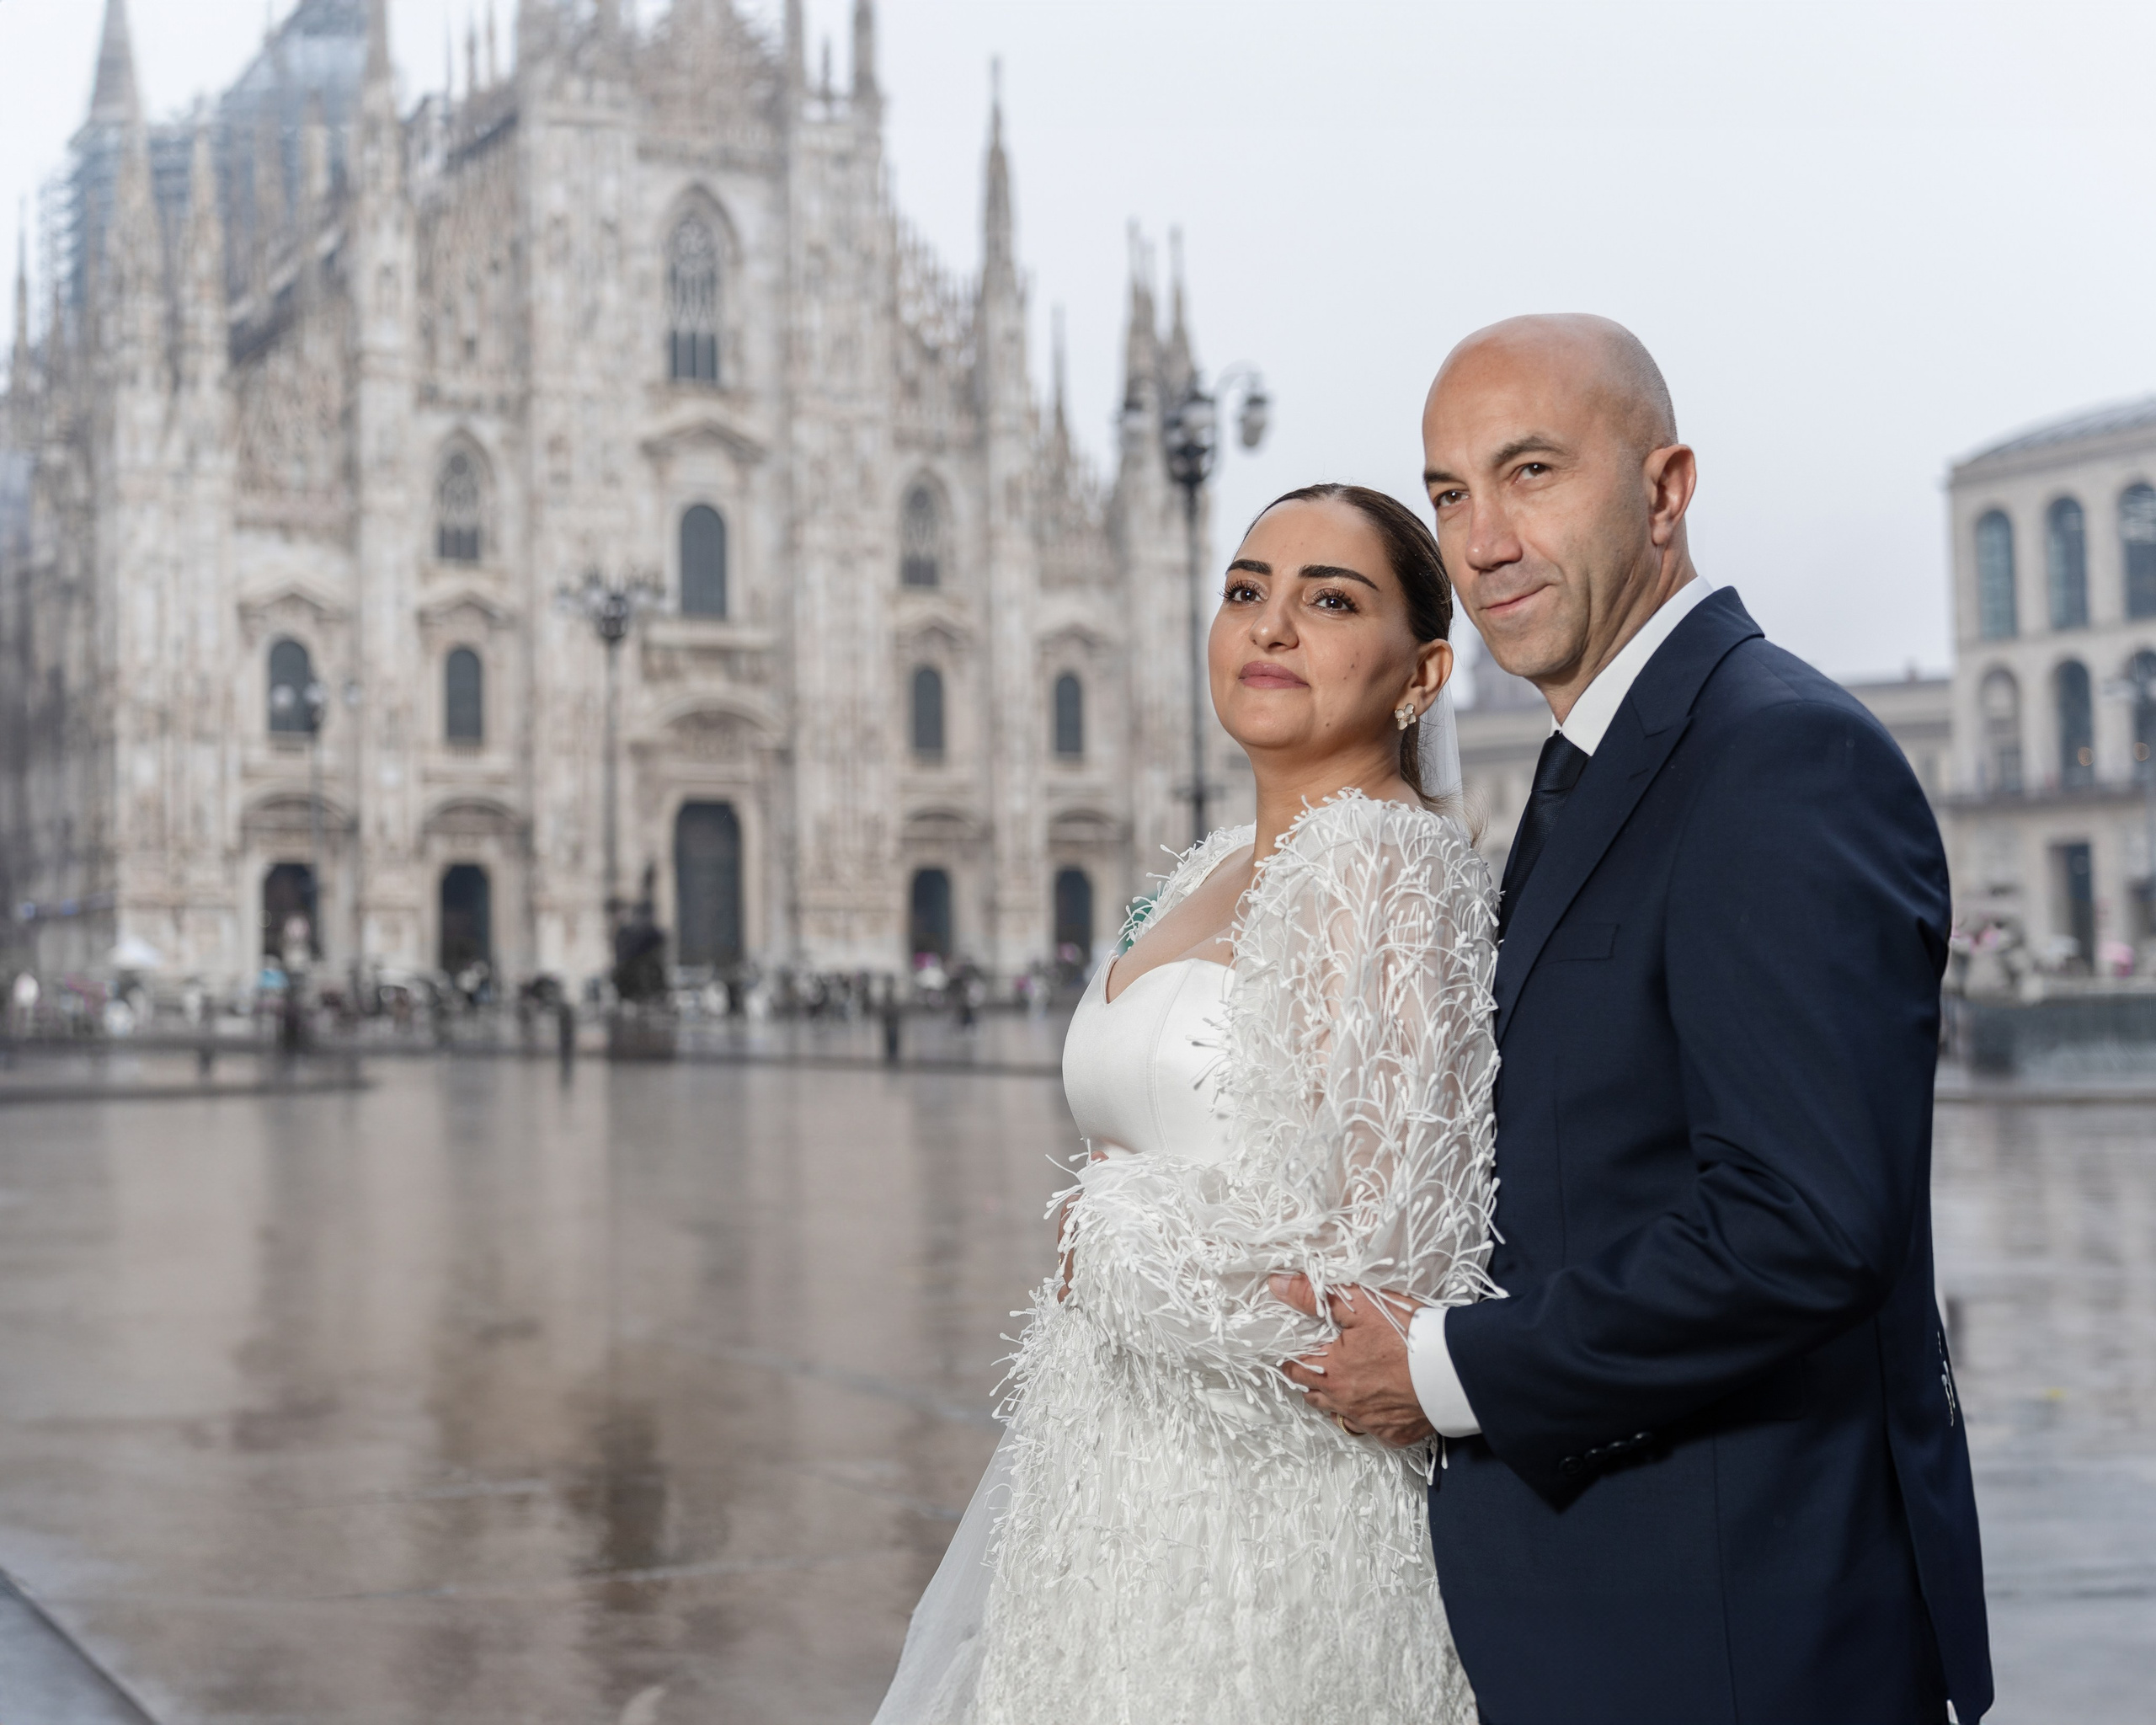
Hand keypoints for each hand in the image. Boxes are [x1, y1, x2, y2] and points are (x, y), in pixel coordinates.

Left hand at [1271, 1274, 1434, 1447]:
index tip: (1294, 1355)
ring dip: (1338, 1404)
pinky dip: (1371, 1419)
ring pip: (1341, 1417)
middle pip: (1314, 1397)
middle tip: (1318, 1369)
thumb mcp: (1359, 1304)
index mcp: (1332, 1372)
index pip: (1296, 1369)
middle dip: (1312, 1383)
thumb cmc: (1408, 1335)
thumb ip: (1315, 1297)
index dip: (1293, 1360)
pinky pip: (1373, 1431)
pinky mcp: (1396, 1435)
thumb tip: (1278, 1286)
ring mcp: (1371, 1423)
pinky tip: (1377, 1405)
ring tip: (1345, 1388)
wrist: (1455, 1368)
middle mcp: (1346, 1403)